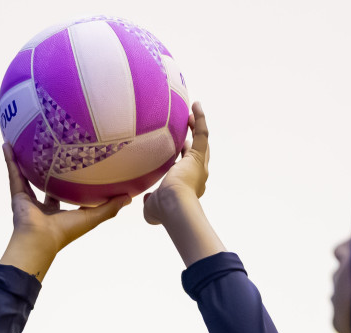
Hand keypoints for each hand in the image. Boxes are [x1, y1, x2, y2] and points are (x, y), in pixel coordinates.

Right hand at [0, 146, 129, 280]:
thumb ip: (110, 207)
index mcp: (58, 212)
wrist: (40, 239)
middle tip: (50, 151)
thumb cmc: (65, 232)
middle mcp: (42, 206)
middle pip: (44, 183)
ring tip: (24, 141)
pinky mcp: (17, 195)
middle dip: (45, 169)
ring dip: (24, 160)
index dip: (70, 181)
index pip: (64, 194)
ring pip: (26, 175)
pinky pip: (13, 173)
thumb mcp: (92, 217)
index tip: (75, 167)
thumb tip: (129, 197)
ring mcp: (28, 200)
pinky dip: (9, 160)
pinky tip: (7, 145)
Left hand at [143, 102, 209, 225]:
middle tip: (187, 125)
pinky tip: (196, 104)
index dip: (183, 157)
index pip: (187, 169)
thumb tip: (147, 197)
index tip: (176, 148)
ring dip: (197, 125)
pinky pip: (203, 133)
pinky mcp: (199, 156)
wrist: (174, 205)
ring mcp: (200, 165)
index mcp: (188, 187)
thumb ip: (150, 200)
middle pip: (199, 152)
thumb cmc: (163, 210)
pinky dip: (200, 118)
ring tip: (191, 112)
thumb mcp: (152, 207)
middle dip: (193, 139)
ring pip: (202, 141)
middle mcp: (198, 175)